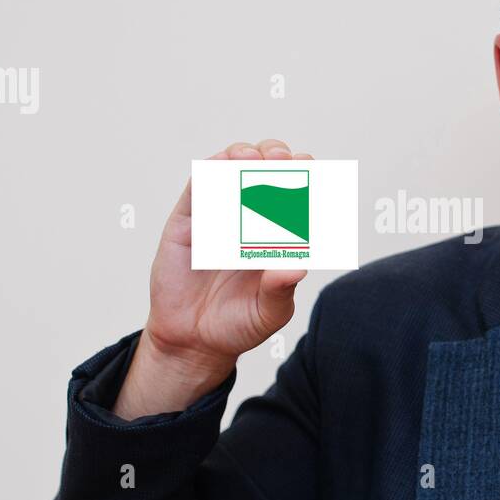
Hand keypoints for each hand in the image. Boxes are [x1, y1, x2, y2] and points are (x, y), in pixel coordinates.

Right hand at [112, 140, 310, 418]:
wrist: (193, 343)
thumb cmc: (237, 324)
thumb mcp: (269, 312)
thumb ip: (281, 290)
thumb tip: (298, 267)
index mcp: (277, 234)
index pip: (295, 194)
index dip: (304, 178)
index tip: (311, 173)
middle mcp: (249, 219)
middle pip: (264, 171)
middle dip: (276, 157)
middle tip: (282, 160)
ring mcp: (217, 217)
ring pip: (229, 170)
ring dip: (242, 156)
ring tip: (250, 158)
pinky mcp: (188, 223)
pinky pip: (196, 189)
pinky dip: (207, 174)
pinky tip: (218, 170)